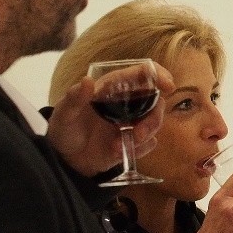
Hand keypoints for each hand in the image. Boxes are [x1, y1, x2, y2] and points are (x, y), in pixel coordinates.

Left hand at [46, 62, 173, 177]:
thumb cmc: (63, 129)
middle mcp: (127, 103)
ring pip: (155, 123)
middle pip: (156, 102)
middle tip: (138, 134)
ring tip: (120, 147)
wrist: (64, 158)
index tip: (168, 85)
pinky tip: (117, 154)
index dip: (158, 75)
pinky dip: (138, 150)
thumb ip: (74, 98)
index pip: (142, 74)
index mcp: (113, 88)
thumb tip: (87, 81)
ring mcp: (131, 123)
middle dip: (154, 118)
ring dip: (146, 135)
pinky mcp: (133, 142)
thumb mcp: (64, 114)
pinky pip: (148, 144)